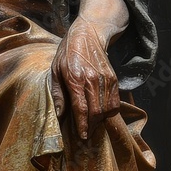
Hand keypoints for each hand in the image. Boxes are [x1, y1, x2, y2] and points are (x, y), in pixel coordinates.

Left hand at [51, 16, 119, 139]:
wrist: (87, 35)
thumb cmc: (67, 53)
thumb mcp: (55, 70)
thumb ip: (58, 93)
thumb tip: (59, 114)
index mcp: (75, 78)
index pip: (81, 108)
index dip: (82, 125)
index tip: (82, 136)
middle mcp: (92, 79)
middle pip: (96, 111)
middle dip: (92, 126)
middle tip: (86, 134)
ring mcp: (105, 79)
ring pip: (107, 109)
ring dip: (101, 120)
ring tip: (93, 125)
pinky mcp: (113, 78)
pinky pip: (115, 101)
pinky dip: (110, 111)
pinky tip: (101, 114)